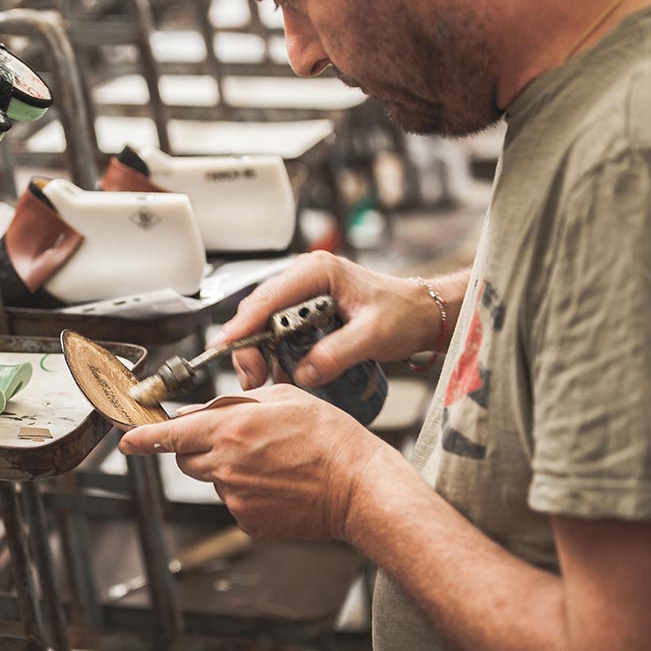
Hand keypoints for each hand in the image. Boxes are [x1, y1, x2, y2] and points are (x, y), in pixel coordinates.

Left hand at [117, 383, 395, 540]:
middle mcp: (226, 465)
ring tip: (271, 462)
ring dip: (227, 469)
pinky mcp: (248, 521)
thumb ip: (233, 404)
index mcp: (230, 430)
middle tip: (236, 440)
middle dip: (197, 448)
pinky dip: (247, 492)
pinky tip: (278, 483)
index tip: (127, 440)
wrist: (358, 487)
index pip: (170, 434)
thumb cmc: (328, 438)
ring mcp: (235, 497)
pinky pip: (234, 501)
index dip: (143, 437)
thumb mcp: (281, 399)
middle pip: (186, 458)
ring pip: (212, 479)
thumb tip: (198, 414)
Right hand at [221, 251, 446, 389]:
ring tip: (260, 378)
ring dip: (257, 351)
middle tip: (252, 378)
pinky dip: (271, 351)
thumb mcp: (373, 334)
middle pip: (258, 311)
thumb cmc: (404, 313)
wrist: (423, 314)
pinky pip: (277, 329)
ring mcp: (303, 292)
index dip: (243, 325)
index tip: (226, 347)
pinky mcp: (306, 309)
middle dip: (248, 345)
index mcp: (317, 272)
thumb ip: (338, 353)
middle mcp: (304, 277)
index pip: (268, 298)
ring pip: (263, 321)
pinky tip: (275, 370)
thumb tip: (304, 373)